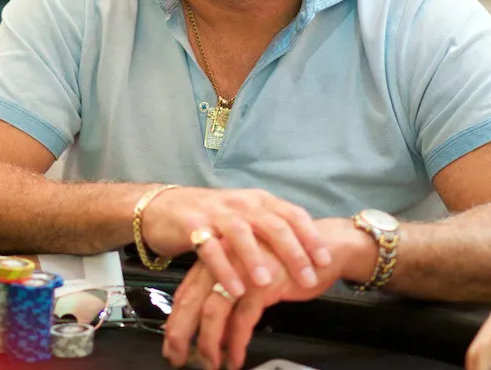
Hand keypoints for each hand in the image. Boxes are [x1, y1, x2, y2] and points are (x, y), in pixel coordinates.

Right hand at [141, 187, 330, 301]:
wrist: (164, 206)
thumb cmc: (213, 217)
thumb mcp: (246, 216)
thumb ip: (271, 229)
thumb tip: (306, 252)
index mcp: (258, 200)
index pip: (291, 214)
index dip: (310, 236)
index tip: (326, 260)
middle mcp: (241, 203)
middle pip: (272, 225)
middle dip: (293, 252)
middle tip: (308, 278)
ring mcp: (217, 213)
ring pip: (241, 234)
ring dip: (256, 258)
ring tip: (268, 283)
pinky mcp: (193, 226)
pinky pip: (210, 249)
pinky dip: (224, 269)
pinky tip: (235, 289)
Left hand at [162, 218, 363, 369]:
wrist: (324, 246)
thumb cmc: (286, 261)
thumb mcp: (250, 274)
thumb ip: (229, 294)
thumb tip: (214, 331)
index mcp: (217, 257)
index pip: (186, 293)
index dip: (175, 321)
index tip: (172, 345)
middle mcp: (224, 261)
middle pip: (191, 302)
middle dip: (181, 335)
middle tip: (177, 359)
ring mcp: (242, 271)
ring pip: (213, 313)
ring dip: (208, 344)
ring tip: (210, 365)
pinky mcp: (262, 284)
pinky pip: (242, 320)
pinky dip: (236, 344)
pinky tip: (235, 358)